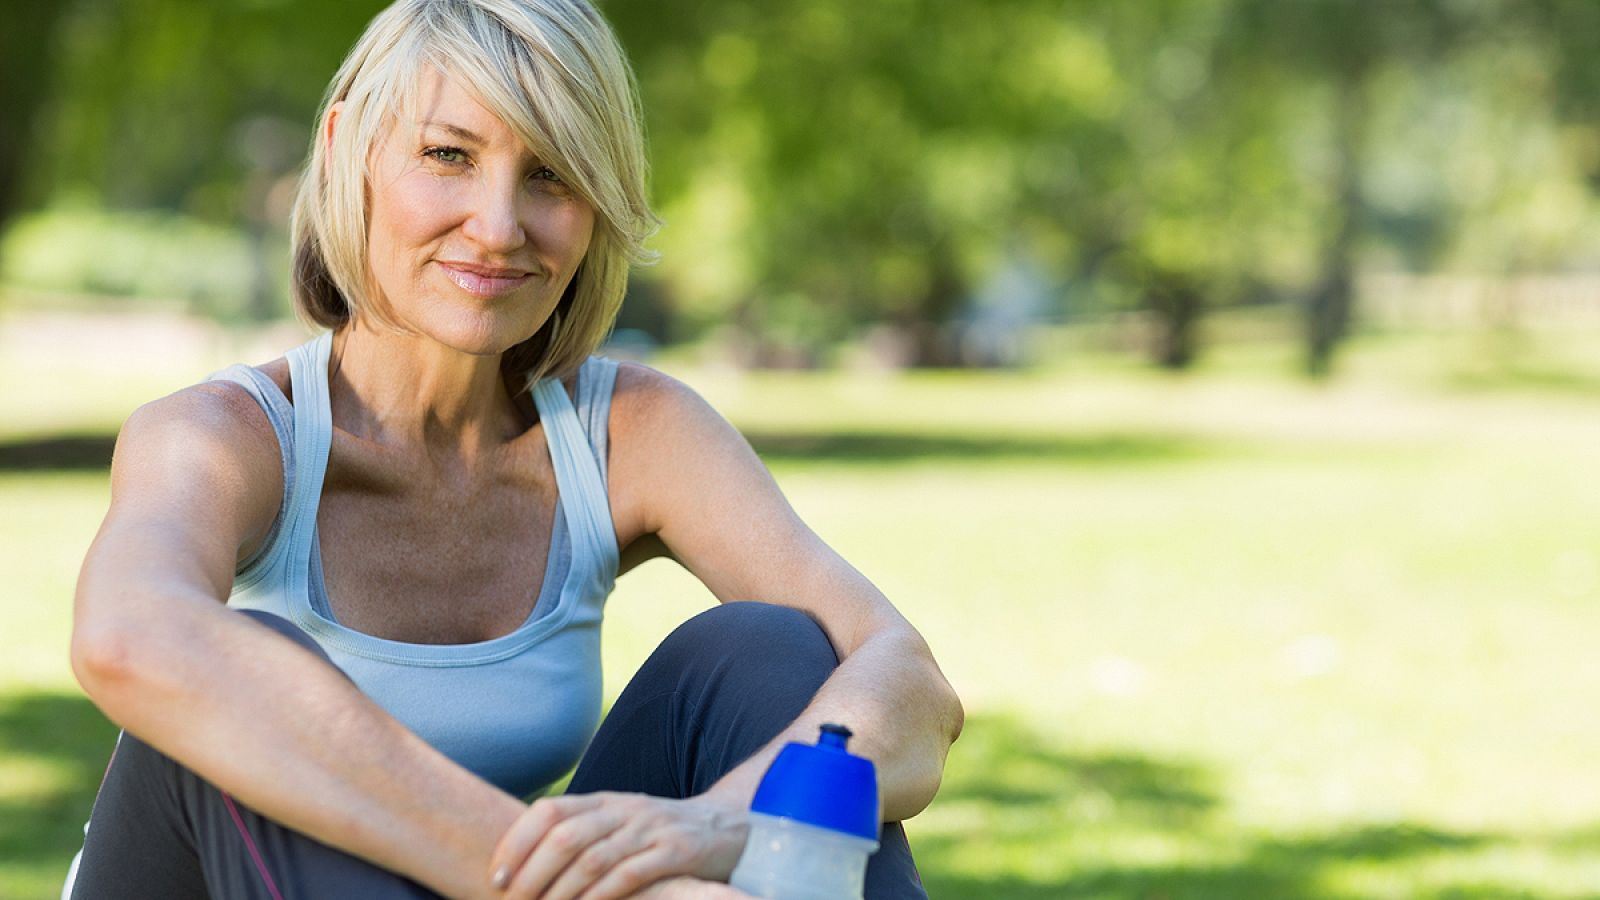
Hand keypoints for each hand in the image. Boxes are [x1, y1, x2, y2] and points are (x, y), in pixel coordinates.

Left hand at [489, 792, 749, 899]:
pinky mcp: (675, 852)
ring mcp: (649, 829)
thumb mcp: (618, 823)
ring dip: (560, 890)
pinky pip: (630, 875)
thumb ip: (580, 833)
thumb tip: (521, 862)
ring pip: (593, 858)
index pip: (549, 810)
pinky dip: (601, 896)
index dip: (517, 840)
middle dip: (531, 872)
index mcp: (603, 800)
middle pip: (565, 836)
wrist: (727, 828)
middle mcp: (623, 810)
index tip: (496, 874)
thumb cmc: (657, 834)